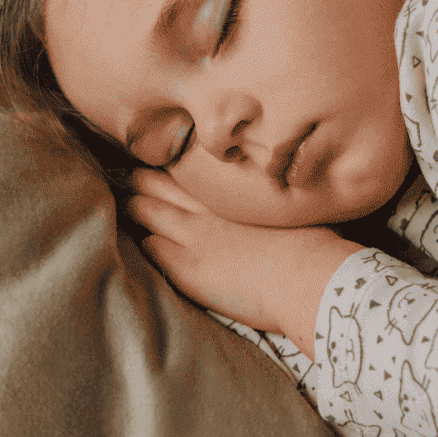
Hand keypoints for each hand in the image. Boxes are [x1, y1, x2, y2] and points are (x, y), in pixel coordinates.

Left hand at [125, 169, 362, 358]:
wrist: (308, 277)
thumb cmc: (314, 242)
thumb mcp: (294, 207)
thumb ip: (274, 196)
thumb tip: (282, 188)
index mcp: (232, 191)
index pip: (188, 168)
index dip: (169, 163)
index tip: (159, 159)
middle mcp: (208, 207)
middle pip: (160, 184)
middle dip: (141, 179)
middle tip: (125, 173)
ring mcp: (194, 236)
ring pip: (149, 212)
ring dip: (133, 205)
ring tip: (123, 200)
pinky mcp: (188, 268)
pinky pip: (153, 249)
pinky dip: (144, 242)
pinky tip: (139, 240)